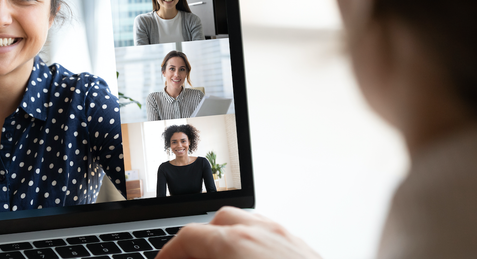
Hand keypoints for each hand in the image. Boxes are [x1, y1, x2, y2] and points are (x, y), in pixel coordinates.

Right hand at [156, 207, 320, 258]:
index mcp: (235, 244)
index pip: (190, 237)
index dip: (170, 253)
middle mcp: (263, 234)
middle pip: (221, 223)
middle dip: (199, 243)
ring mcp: (288, 241)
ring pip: (250, 227)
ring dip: (227, 242)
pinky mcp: (306, 253)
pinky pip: (272, 239)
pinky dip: (254, 249)